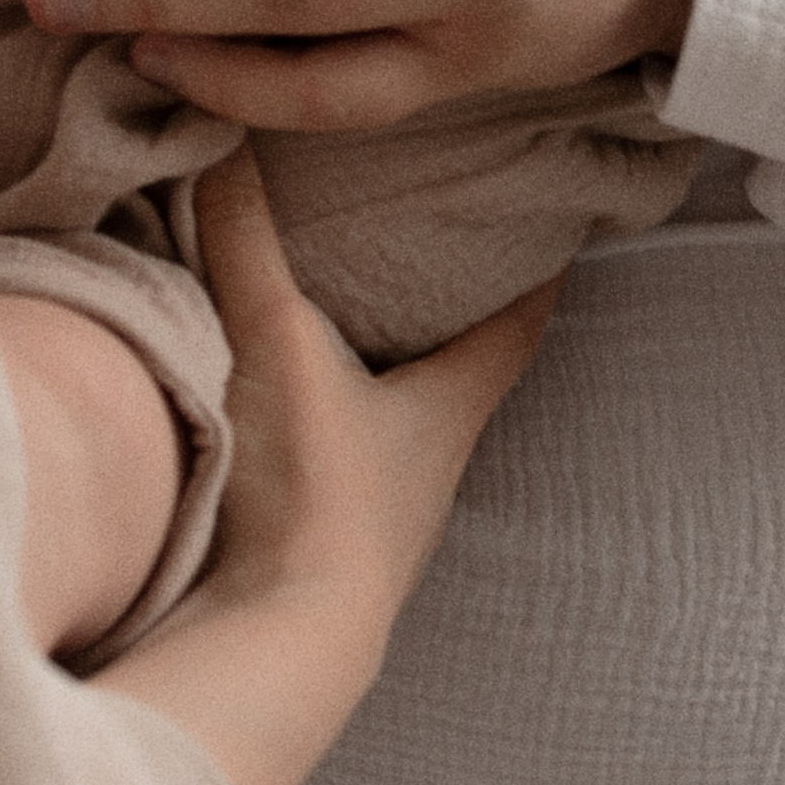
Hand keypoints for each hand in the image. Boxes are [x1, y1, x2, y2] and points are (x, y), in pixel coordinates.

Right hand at [98, 143, 555, 784]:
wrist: (275, 649)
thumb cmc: (311, 497)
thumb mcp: (278, 345)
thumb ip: (246, 240)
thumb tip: (226, 135)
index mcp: (452, 408)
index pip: (521, 321)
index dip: (541, 266)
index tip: (558, 213)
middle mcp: (431, 466)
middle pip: (461, 372)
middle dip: (448, 314)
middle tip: (432, 243)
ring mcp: (382, 525)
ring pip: (396, 429)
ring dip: (377, 382)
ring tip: (344, 318)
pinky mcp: (321, 561)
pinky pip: (336, 478)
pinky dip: (321, 437)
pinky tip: (279, 417)